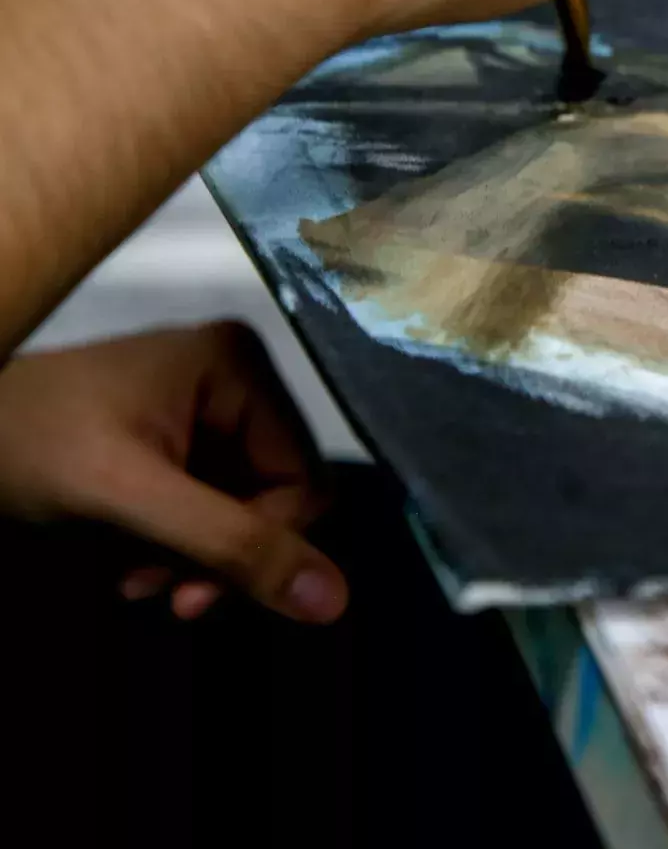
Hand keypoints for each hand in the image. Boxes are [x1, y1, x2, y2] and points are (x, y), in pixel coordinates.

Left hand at [0, 324, 346, 623]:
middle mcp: (238, 379)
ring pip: (246, 510)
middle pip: (277, 495)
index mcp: (240, 365)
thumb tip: (336, 602)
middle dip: (223, 556)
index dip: (266, 542)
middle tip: (170, 597)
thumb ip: (231, 545)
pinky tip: (133, 568)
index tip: (198, 590)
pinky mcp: (183, 439)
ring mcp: (210, 409)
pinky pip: (213, 506)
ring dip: (198, 561)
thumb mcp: (131, 498)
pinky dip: (179, 548)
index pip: (304, 475)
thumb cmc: (32, 445)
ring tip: (139, 584)